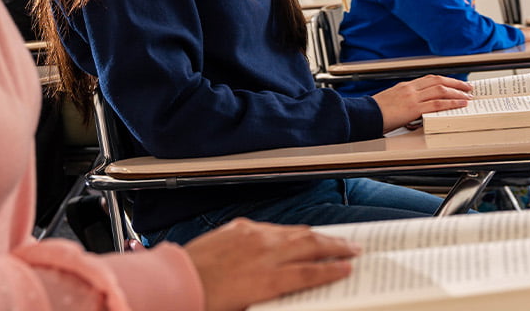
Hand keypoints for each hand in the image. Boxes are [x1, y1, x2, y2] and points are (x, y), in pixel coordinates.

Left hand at [185, 218, 357, 310]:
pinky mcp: (239, 228)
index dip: (333, 271)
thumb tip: (293, 292)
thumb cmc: (208, 302)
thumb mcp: (247, 309)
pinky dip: (289, 231)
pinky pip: (272, 227)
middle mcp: (263, 253)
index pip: (310, 273)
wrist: (175, 281)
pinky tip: (296, 235)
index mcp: (266, 279)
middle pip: (309, 246)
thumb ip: (274, 298)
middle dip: (335, 246)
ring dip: (317, 236)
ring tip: (333, 239)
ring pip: (293, 232)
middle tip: (354, 248)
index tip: (349, 269)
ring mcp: (251, 237)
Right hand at [371, 74, 471, 130]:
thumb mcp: (390, 102)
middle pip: (438, 81)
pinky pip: (437, 103)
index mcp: (404, 86)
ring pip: (441, 90)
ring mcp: (412, 97)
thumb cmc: (374, 112)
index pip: (429, 79)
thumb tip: (415, 109)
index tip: (455, 83)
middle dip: (455, 83)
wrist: (365, 115)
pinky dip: (451, 102)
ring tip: (468, 96)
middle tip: (467, 87)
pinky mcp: (414, 108)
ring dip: (457, 92)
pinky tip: (460, 103)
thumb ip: (404, 102)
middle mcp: (410, 88)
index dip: (445, 80)